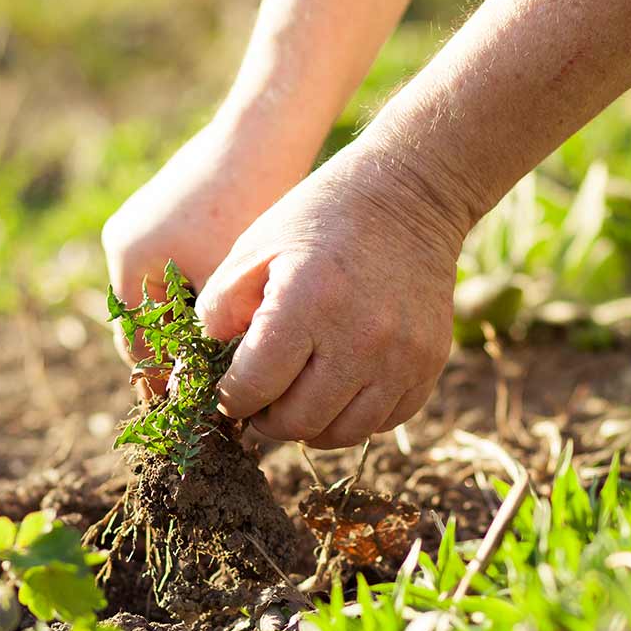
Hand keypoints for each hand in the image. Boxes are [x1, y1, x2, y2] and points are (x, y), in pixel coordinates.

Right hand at [101, 110, 312, 381]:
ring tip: (226, 358)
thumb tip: (196, 394)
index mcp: (129, 258)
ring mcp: (148, 223)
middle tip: (209, 393)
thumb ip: (204, 336)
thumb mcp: (224, 282)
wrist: (265, 131)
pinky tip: (239, 313)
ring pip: (166, 296)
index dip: (161, 380)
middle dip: (176, 355)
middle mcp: (127, 241)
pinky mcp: (174, 212)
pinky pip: (180, 269)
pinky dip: (202, 295)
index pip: (136, 342)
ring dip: (191, 326)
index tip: (188, 411)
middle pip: (147, 320)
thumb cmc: (246, 204)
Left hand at [196, 137, 466, 448]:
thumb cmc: (318, 220)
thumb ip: (219, 311)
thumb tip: (201, 371)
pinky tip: (337, 389)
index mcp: (307, 302)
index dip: (230, 398)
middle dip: (266, 420)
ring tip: (295, 400)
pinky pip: (384, 421)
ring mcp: (402, 356)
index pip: (254, 388)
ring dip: (310, 426)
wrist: (409, 196)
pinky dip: (353, 416)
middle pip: (298, 422)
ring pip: (342, 433)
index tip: (227, 391)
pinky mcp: (430, 364)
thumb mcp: (254, 249)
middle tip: (259, 401)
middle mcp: (360, 337)